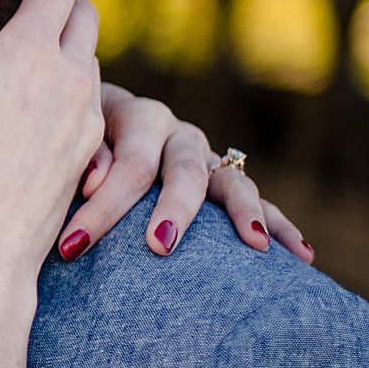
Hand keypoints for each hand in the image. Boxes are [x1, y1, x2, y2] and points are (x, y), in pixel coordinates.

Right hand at [0, 0, 104, 281]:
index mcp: (30, 53)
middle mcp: (71, 78)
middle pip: (83, 14)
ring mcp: (86, 116)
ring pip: (87, 57)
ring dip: (67, 41)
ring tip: (34, 44)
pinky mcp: (90, 149)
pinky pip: (87, 97)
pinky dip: (68, 81)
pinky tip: (39, 100)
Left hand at [59, 87, 314, 264]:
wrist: (92, 114)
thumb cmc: (72, 137)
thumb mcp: (68, 137)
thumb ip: (81, 156)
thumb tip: (93, 182)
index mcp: (138, 118)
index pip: (128, 166)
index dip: (101, 208)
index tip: (72, 247)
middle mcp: (178, 135)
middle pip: (185, 172)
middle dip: (174, 211)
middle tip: (160, 247)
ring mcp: (205, 155)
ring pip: (233, 182)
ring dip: (245, 214)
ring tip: (255, 246)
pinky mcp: (221, 178)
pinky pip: (253, 200)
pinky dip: (277, 223)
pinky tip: (301, 254)